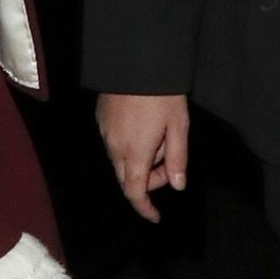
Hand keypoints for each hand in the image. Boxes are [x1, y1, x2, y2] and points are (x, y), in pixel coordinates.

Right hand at [96, 92, 188, 223]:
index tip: (155, 216)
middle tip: (168, 166)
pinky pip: (113, 144)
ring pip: (119, 162)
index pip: (135, 192)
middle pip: (127, 180)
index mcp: (135, 153)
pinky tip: (143, 128)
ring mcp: (104, 133)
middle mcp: (114, 147)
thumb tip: (178, 185)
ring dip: (139, 163)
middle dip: (147, 182)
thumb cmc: (162, 94)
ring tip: (159, 139)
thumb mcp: (178, 127)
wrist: (136, 62)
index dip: (144, 208)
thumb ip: (178, 159)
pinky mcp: (100, 120)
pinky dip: (129, 148)